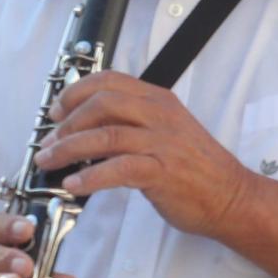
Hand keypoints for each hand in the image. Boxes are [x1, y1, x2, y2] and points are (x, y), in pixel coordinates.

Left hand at [35, 70, 255, 237]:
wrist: (230, 197)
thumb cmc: (190, 167)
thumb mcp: (161, 131)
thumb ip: (127, 121)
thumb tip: (78, 124)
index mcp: (157, 100)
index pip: (109, 81)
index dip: (74, 93)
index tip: (54, 112)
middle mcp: (160, 115)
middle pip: (101, 104)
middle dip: (66, 124)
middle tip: (47, 143)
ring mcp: (163, 142)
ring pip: (105, 135)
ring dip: (67, 149)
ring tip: (48, 162)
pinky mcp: (162, 171)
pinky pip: (118, 168)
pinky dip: (89, 177)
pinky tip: (72, 185)